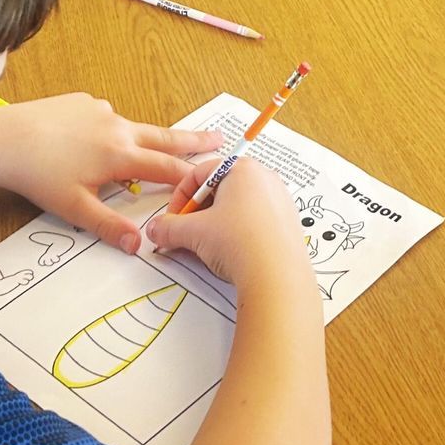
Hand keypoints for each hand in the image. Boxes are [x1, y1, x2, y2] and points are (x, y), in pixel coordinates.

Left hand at [0, 95, 222, 253]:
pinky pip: (107, 118)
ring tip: (155, 146)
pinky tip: (93, 142)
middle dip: (194, 140)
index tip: (217, 174)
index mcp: (121, 156)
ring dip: (151, 137)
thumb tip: (139, 245)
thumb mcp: (75, 208)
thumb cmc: (38, 175)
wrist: (5, 138)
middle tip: (220, 138)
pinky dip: (112, 130)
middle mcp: (118, 128)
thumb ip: (110, 226)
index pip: (168, 168)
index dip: (193, 174)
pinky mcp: (84, 102)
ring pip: (135, 128)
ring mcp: (101, 112)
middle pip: (165, 137)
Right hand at [147, 157, 309, 291]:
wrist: (277, 275)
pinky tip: (232, 252)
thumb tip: (156, 229)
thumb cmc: (240, 241)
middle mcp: (265, 178)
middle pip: (221, 188)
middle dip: (199, 211)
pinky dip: (239, 231)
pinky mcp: (288, 223)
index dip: (180, 196)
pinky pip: (256, 220)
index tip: (172, 218)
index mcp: (243, 168)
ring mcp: (280, 200)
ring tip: (208, 245)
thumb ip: (169, 227)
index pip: (200, 173)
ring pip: (239, 205)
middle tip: (187, 232)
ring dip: (217, 222)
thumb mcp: (195, 232)